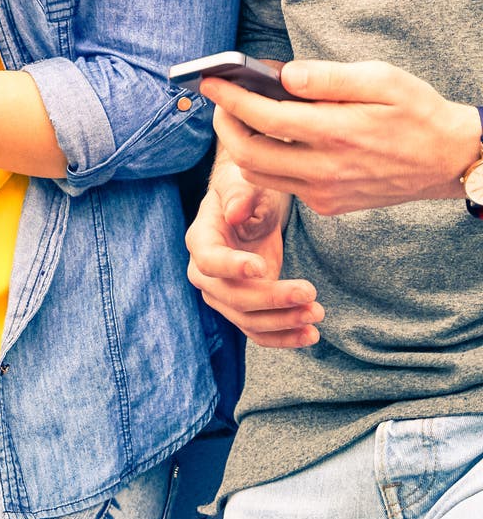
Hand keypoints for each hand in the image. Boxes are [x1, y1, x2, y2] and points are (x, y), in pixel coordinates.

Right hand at [185, 155, 321, 347]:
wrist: (252, 205)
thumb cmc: (248, 189)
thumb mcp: (244, 181)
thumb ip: (240, 194)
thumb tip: (235, 213)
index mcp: (201, 239)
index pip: (209, 261)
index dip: (232, 267)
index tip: (263, 267)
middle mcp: (205, 273)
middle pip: (230, 297)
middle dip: (270, 299)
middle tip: (309, 292)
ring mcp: (223, 293)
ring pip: (246, 319)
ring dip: (282, 322)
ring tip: (316, 313)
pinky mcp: (244, 306)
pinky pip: (258, 330)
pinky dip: (283, 337)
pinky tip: (310, 336)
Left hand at [203, 59, 481, 215]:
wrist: (448, 160)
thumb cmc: (417, 113)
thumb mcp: (383, 80)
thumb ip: (329, 78)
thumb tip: (283, 74)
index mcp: (336, 131)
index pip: (262, 116)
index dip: (229, 98)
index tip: (210, 82)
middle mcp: (324, 167)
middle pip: (246, 152)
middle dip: (223, 125)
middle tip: (220, 102)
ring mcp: (323, 191)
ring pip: (257, 173)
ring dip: (240, 146)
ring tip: (244, 118)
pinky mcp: (326, 205)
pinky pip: (282, 185)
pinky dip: (268, 162)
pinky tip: (277, 141)